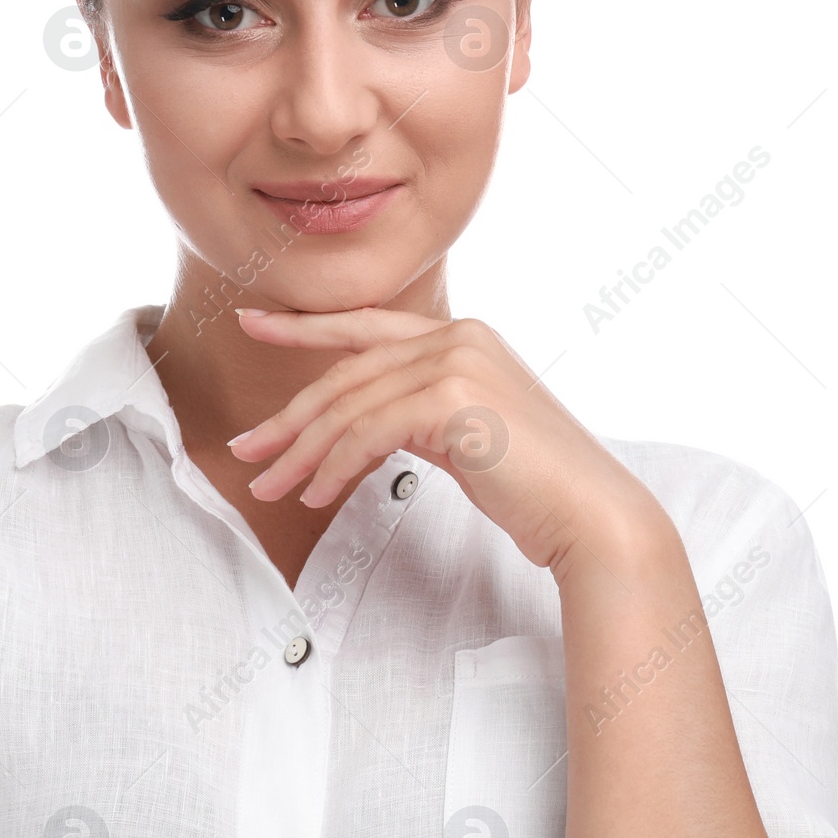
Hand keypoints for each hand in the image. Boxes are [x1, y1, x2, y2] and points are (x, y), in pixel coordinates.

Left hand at [228, 306, 668, 573]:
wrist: (592, 516)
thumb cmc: (533, 486)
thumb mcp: (465, 433)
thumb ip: (418, 413)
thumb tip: (361, 427)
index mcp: (461, 336)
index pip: (365, 327)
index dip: (303, 326)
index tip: (251, 322)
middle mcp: (457, 336)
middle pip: (346, 373)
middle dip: (288, 417)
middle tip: (245, 451)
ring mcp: (456, 361)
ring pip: (349, 405)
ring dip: (301, 452)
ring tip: (268, 488)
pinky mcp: (453, 398)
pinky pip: (367, 432)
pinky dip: (333, 467)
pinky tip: (316, 496)